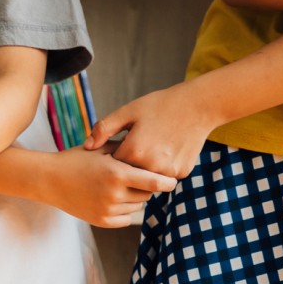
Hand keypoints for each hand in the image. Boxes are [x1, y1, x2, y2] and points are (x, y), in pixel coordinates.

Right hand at [39, 145, 175, 226]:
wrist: (48, 180)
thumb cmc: (75, 160)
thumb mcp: (100, 149)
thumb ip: (125, 150)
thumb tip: (150, 153)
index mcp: (116, 173)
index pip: (153, 182)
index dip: (167, 182)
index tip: (173, 180)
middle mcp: (114, 194)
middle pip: (147, 194)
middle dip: (146, 186)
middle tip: (135, 176)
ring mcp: (108, 210)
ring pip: (137, 205)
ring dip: (135, 196)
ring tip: (118, 185)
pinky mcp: (102, 221)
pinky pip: (126, 217)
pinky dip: (125, 209)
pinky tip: (111, 197)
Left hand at [84, 84, 216, 179]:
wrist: (196, 106)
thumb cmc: (159, 106)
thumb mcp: (127, 112)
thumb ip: (104, 129)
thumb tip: (86, 146)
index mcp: (134, 151)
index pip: (113, 165)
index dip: (114, 154)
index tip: (119, 142)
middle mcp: (151, 166)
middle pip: (130, 174)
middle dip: (128, 163)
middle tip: (138, 142)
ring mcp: (168, 172)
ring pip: (147, 177)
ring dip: (145, 166)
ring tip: (151, 144)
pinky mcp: (182, 173)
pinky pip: (164, 175)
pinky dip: (162, 166)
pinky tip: (166, 148)